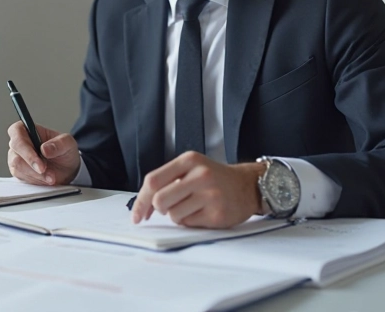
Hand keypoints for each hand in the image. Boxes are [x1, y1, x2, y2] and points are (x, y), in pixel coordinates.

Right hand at [7, 122, 79, 185]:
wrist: (66, 168)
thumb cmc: (64, 151)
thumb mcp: (68, 143)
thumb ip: (59, 144)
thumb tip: (44, 149)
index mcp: (27, 129)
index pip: (16, 133)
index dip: (25, 147)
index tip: (38, 161)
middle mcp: (18, 143)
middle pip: (15, 154)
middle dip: (31, 165)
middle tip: (45, 170)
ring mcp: (16, 158)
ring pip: (18, 168)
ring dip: (36, 175)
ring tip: (51, 176)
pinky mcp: (19, 172)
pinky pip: (22, 178)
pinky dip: (36, 180)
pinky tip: (46, 179)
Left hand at [131, 151, 264, 227]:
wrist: (247, 185)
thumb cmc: (213, 178)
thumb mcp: (191, 168)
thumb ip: (167, 180)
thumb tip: (143, 205)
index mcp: (189, 161)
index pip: (153, 181)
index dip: (141, 200)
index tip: (137, 215)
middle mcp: (200, 175)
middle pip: (160, 200)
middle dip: (160, 209)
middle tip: (169, 207)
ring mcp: (211, 195)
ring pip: (174, 215)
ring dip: (177, 215)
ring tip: (192, 206)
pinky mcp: (218, 214)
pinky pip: (189, 224)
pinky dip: (190, 221)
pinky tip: (202, 212)